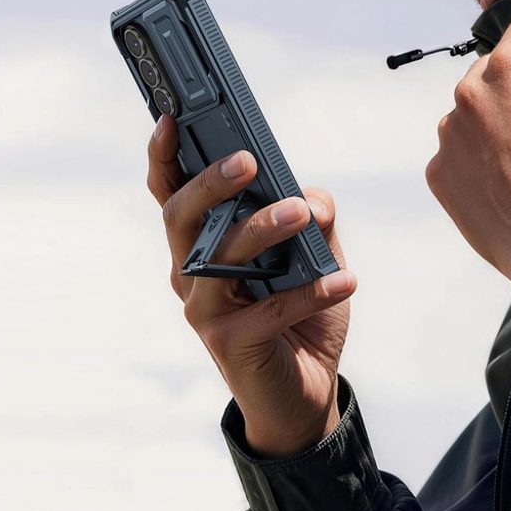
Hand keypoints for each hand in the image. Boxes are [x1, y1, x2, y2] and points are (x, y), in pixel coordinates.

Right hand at [147, 115, 356, 457]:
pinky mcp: (228, 343)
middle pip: (182, 216)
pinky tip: (346, 281)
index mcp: (202, 244)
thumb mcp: (313, 256)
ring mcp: (204, 310)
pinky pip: (268, 310)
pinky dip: (310, 292)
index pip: (172, 194)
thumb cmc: (300, 314)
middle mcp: (190, 274)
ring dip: (262, 229)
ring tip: (303, 213)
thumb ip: (312, 219)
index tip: (171, 118)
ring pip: (219, 258)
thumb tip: (311, 200)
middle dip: (211, 183)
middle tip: (248, 161)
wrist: (306, 392)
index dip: (164, 157)